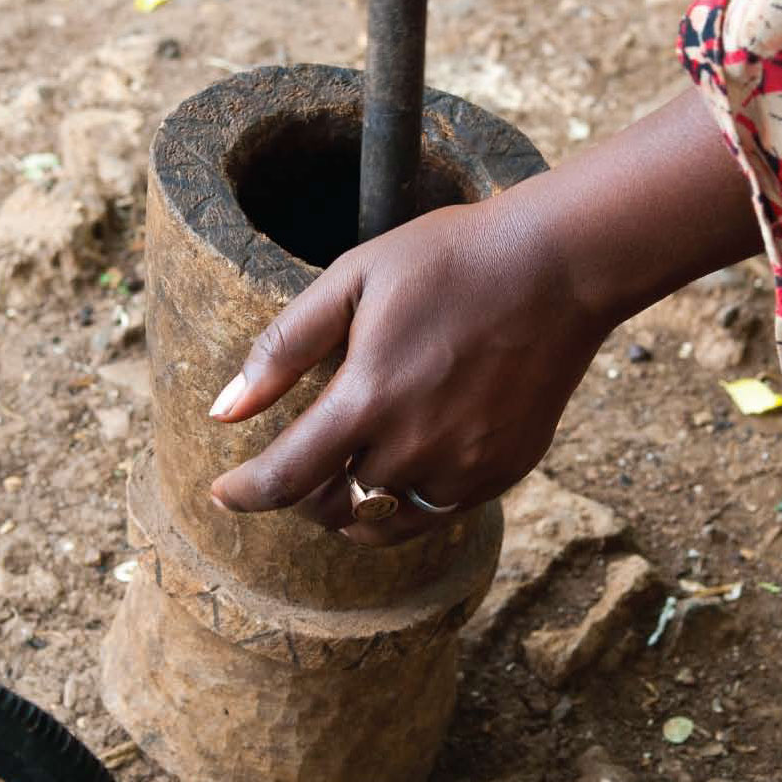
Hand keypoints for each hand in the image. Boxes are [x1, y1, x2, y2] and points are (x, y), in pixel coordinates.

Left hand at [208, 190, 602, 544]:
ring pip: (382, 522)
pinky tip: (405, 461)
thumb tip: (223, 411)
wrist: (558, 266)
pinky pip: (436, 513)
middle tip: (297, 463)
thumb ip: (284, 348)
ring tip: (345, 472)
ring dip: (350, 506)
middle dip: (299, 494)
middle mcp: (416, 447)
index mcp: (368, 398)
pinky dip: (404, 501)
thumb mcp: (353, 279)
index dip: (245, 493)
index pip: (285, 479)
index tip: (224, 492)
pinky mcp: (503, 470)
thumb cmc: (449, 259)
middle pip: (331, 508)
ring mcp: (466, 466)